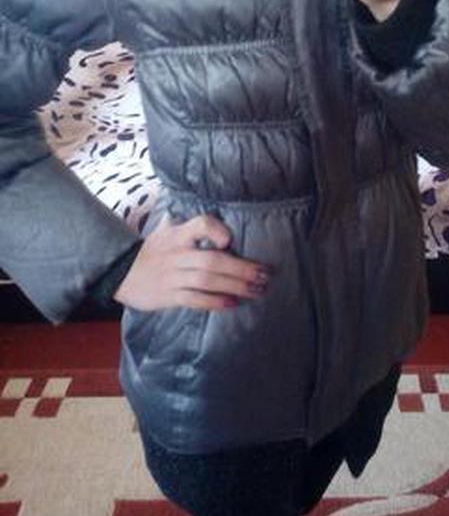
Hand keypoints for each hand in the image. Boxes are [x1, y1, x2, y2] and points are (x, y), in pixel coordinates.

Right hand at [113, 214, 271, 311]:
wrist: (118, 273)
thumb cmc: (149, 251)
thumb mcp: (163, 231)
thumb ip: (185, 223)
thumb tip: (208, 213)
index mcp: (176, 235)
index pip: (199, 225)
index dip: (216, 231)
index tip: (231, 241)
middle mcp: (176, 254)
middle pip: (212, 259)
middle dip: (241, 268)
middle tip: (263, 275)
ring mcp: (172, 276)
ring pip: (207, 280)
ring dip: (234, 286)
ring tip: (255, 290)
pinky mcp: (168, 296)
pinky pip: (195, 299)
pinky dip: (215, 302)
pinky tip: (232, 303)